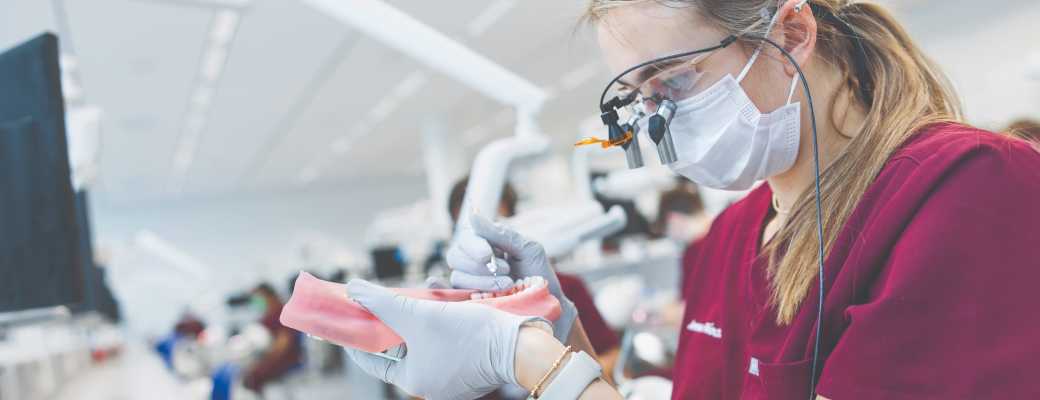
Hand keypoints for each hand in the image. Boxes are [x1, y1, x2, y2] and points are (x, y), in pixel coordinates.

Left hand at [344, 279, 548, 399]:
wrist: (523, 344)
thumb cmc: (470, 335)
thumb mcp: (420, 314)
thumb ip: (383, 302)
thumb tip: (352, 290)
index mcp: (414, 380)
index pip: (373, 358)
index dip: (359, 333)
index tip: (350, 313)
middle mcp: (432, 382)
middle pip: (399, 347)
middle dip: (392, 319)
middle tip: (382, 297)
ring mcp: (454, 374)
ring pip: (425, 340)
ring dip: (418, 316)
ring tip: (414, 294)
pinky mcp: (472, 362)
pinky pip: (446, 340)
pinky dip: (440, 321)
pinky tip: (441, 302)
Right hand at [446, 213, 577, 342]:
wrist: (548, 305)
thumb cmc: (538, 274)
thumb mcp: (527, 249)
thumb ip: (501, 233)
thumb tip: (473, 214)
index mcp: (486, 245)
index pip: (466, 239)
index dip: (474, 246)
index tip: (488, 255)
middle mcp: (473, 262)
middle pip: (456, 257)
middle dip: (479, 267)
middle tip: (506, 273)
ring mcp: (469, 283)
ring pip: (457, 277)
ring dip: (480, 282)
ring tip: (506, 286)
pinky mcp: (467, 302)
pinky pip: (445, 294)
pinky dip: (437, 289)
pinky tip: (434, 284)